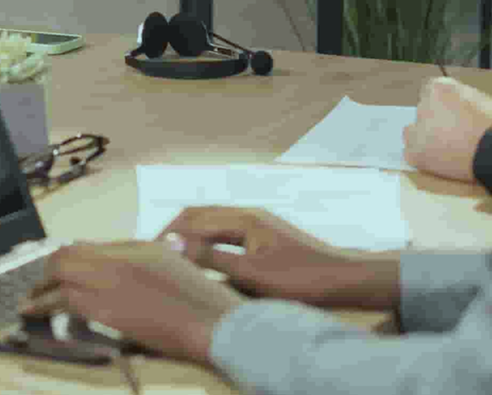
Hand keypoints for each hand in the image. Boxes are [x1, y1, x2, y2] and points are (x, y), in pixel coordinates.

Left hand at [21, 238, 245, 364]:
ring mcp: (112, 281)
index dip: (67, 260)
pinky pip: (65, 301)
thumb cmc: (203, 302)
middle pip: (66, 256)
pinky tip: (38, 313)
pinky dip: (47, 306)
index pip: (88, 246)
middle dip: (47, 272)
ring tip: (29, 304)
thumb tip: (121, 267)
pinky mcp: (108, 310)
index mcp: (137, 246)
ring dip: (41, 291)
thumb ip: (146, 261)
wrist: (214, 323)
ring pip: (60, 276)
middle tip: (38, 287)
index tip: (57, 273)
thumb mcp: (175, 266)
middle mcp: (119, 259)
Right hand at [158, 206, 399, 309]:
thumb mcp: (250, 274)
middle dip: (174, 229)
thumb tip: (173, 246)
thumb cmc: (300, 278)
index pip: (191, 219)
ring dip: (190, 234)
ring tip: (173, 255)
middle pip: (199, 213)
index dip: (167, 235)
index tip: (147, 253)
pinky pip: (225, 229)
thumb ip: (211, 259)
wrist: (343, 278)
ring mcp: (258, 222)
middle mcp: (248, 213)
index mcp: (243, 218)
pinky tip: (205, 257)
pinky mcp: (265, 234)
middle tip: (153, 252)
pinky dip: (206, 239)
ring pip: (212, 220)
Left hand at [404, 76, 491, 182]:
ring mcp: (418, 129)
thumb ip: (466, 99)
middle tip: (453, 133)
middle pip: (423, 111)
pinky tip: (439, 160)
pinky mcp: (415, 152)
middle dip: (435, 121)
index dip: (441, 104)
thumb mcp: (485, 100)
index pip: (430, 91)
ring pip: (412, 131)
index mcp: (440, 88)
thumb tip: (465, 106)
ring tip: (446, 148)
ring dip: (424, 137)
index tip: (450, 114)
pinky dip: (422, 156)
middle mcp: (424, 105)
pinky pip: (411, 152)